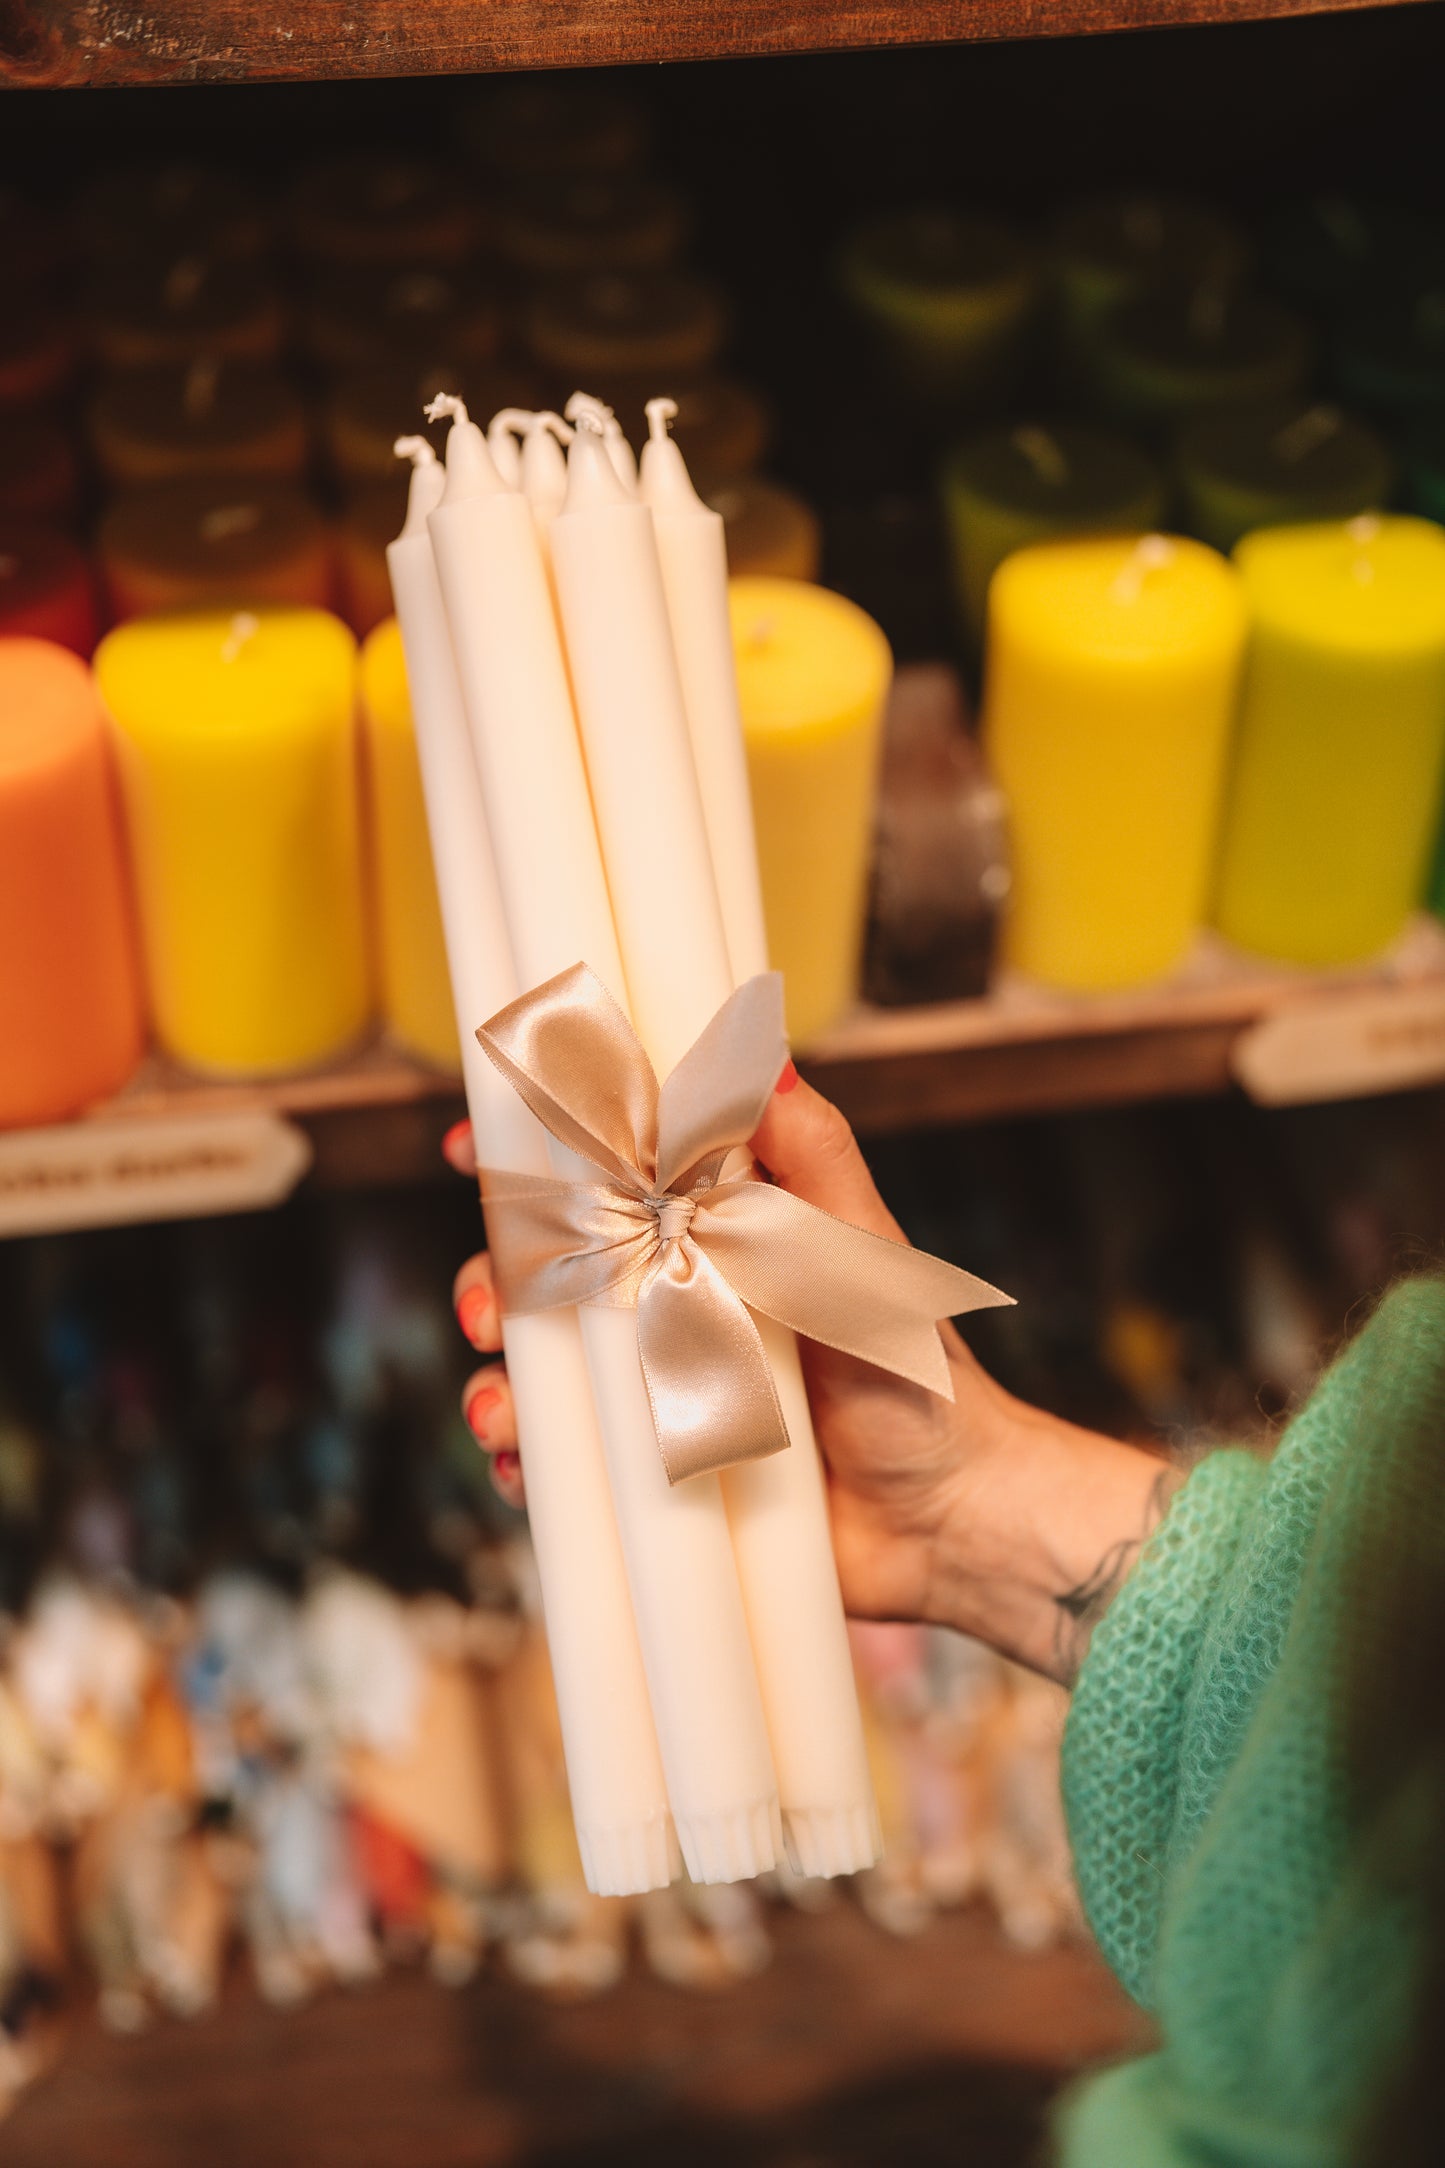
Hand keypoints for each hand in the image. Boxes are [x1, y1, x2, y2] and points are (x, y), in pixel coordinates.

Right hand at [446, 1080, 1178, 1683]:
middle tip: (487, 1307)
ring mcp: (659, 1389)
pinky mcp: (657, 1473)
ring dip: (496, 1381)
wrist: (952, 1521)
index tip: (468, 1143)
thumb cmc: (921, 1377)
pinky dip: (525, 1462)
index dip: (531, 1154)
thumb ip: (816, 1161)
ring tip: (500, 1408)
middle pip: (548, 1269)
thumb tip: (767, 1055)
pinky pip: (567, 1465)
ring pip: (540, 1370)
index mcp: (715, 1234)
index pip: (607, 1174)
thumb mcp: (866, 1256)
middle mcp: (674, 1303)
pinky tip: (519, 1467)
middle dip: (493, 1278)